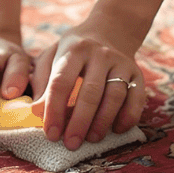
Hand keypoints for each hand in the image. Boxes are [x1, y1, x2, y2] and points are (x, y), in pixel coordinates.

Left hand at [30, 16, 145, 148]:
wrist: (110, 29)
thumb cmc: (74, 50)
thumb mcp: (52, 56)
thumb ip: (42, 81)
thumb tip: (36, 112)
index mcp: (74, 49)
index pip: (61, 82)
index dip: (55, 110)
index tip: (50, 134)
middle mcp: (99, 54)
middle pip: (90, 92)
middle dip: (79, 121)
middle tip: (71, 144)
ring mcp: (121, 62)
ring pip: (115, 96)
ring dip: (103, 121)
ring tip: (92, 139)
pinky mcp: (137, 72)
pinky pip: (137, 97)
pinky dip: (129, 116)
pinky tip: (118, 130)